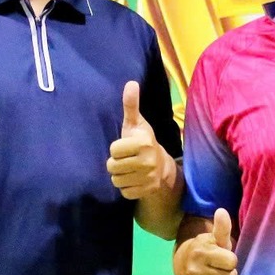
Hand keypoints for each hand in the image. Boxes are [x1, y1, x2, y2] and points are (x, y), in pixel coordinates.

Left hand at [107, 80, 171, 199]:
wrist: (163, 167)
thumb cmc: (143, 142)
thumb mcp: (136, 124)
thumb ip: (131, 105)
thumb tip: (131, 83)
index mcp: (144, 143)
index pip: (113, 150)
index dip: (117, 148)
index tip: (126, 147)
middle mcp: (147, 161)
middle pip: (112, 166)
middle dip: (116, 163)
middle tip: (127, 159)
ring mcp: (148, 178)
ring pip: (116, 180)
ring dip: (120, 175)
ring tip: (130, 169)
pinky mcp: (146, 191)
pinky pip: (123, 191)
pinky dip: (126, 186)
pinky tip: (134, 179)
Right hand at [175, 208, 238, 274]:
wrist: (182, 263)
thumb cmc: (206, 250)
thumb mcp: (214, 238)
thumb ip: (221, 228)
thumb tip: (222, 211)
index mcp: (201, 253)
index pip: (232, 262)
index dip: (230, 259)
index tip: (223, 258)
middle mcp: (194, 271)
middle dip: (229, 273)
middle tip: (220, 269)